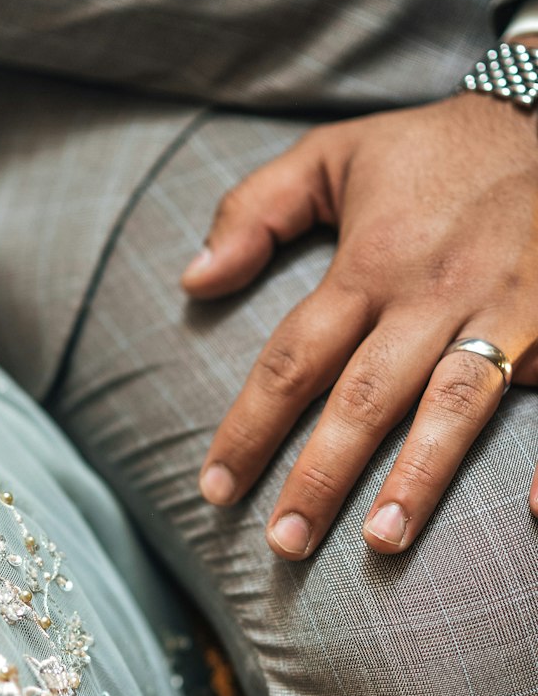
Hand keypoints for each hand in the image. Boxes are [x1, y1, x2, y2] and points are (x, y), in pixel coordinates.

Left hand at [182, 90, 537, 557]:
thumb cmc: (430, 150)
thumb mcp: (331, 156)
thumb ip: (254, 212)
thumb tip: (192, 281)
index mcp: (370, 263)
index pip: (292, 360)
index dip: (248, 429)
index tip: (214, 491)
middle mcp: (432, 293)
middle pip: (364, 397)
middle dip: (321, 474)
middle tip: (284, 545)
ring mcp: (505, 309)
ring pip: (455, 405)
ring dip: (418, 478)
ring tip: (382, 543)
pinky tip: (533, 513)